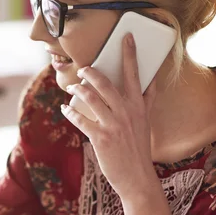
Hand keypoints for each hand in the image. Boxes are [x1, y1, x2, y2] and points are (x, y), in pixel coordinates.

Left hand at [61, 33, 158, 200]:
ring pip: (91, 98)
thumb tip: (150, 81)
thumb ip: (147, 101)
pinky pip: (80, 120)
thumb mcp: (147, 121)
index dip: (130, 54)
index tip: (126, 37)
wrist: (137, 177)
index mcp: (139, 106)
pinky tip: (65, 109)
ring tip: (72, 87)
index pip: (135, 74)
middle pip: (106, 83)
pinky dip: (70, 113)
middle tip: (83, 67)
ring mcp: (113, 125)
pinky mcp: (100, 138)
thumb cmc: (139, 147)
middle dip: (92, 72)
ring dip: (78, 90)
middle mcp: (127, 112)